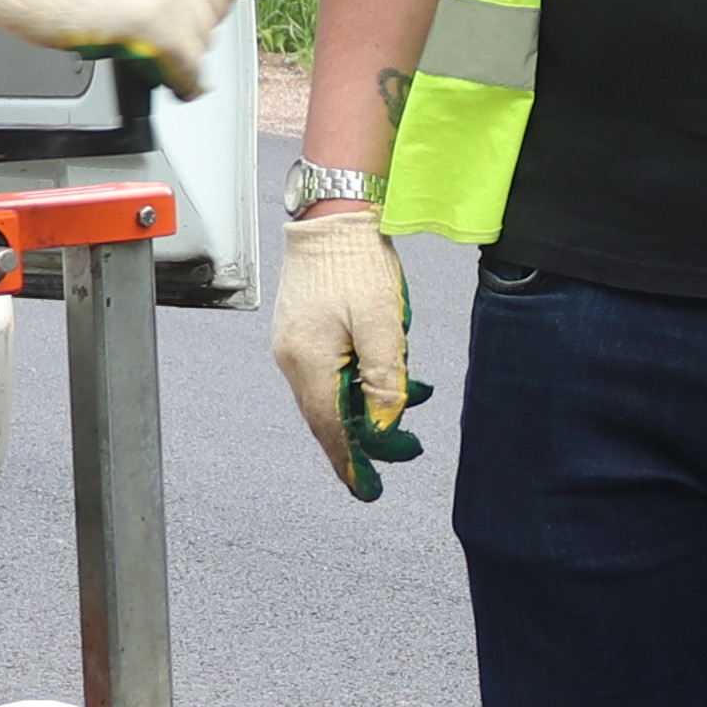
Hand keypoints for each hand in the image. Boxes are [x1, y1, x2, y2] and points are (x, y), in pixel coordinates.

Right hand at [0, 0, 245, 96]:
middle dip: (192, 25)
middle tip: (159, 28)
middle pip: (217, 7)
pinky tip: (175, 83)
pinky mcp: (157, 23)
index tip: (201, 8)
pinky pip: (189, 66)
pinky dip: (184, 81)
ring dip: (180, 53)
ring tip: (151, 49)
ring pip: (203, 40)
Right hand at [275, 203, 433, 500]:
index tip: (369, 491)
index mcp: (309, 362)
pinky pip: (331, 371)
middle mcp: (293, 359)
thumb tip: (383, 427)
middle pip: (328, 416)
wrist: (333, 216)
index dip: (352, 462)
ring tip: (413, 401)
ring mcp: (294, 344)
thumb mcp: (382, 326)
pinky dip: (359, 382)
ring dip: (368, 406)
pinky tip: (391, 373)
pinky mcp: (303, 331)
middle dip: (364, 440)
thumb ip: (385, 381)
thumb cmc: (357, 264)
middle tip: (400, 455)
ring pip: (332, 393)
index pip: (330, 428)